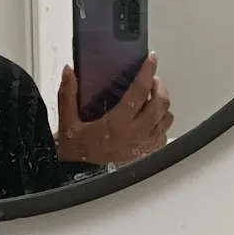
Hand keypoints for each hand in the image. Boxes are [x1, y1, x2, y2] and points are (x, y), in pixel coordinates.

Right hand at [55, 53, 173, 166]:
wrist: (78, 175)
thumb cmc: (76, 149)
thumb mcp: (68, 120)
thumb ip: (67, 94)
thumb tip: (68, 70)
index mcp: (117, 123)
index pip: (139, 91)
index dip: (147, 72)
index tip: (151, 59)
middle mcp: (134, 134)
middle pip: (160, 103)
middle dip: (159, 86)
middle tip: (152, 79)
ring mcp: (143, 145)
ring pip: (166, 118)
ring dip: (162, 104)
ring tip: (153, 97)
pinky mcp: (147, 154)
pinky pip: (164, 135)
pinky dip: (162, 122)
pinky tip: (152, 118)